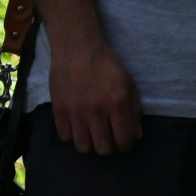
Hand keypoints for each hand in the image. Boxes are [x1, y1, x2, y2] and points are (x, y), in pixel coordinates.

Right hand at [48, 38, 142, 154]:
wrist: (77, 47)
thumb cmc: (106, 63)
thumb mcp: (128, 81)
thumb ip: (134, 109)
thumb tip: (136, 135)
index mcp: (117, 102)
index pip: (124, 139)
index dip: (126, 145)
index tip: (124, 142)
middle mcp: (96, 110)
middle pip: (103, 148)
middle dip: (109, 147)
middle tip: (109, 138)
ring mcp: (75, 111)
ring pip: (83, 147)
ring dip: (90, 144)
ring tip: (92, 133)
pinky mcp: (59, 110)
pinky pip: (65, 137)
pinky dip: (73, 135)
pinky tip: (78, 125)